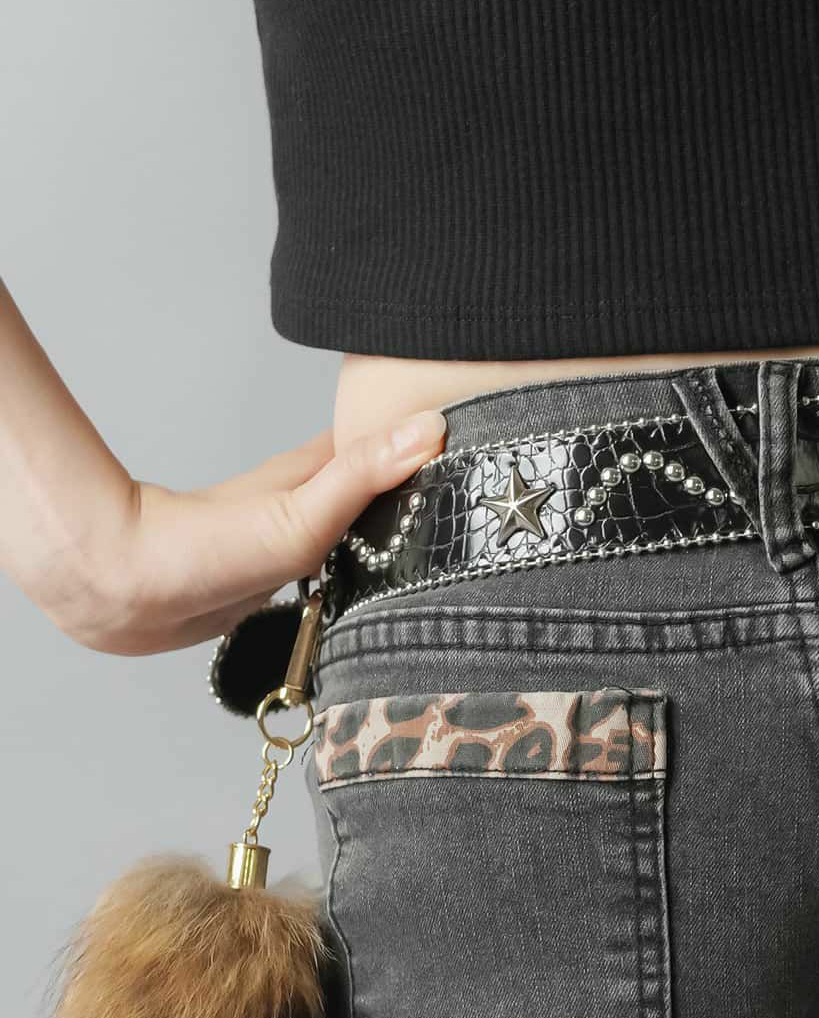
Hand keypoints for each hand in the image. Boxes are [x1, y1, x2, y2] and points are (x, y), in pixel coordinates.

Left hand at [41, 410, 447, 655]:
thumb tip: (432, 426)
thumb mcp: (302, 512)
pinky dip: (370, 571)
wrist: (127, 589)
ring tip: (452, 548)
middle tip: (483, 503)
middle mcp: (314, 501)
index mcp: (323, 472)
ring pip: (365, 526)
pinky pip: (344, 568)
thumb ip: (365, 474)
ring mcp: (298, 539)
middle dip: (430, 489)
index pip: (396, 442)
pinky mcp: (283, 579)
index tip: (491, 442)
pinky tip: (387, 591)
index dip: (440, 439)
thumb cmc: (205, 549)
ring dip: (401, 532)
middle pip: (387, 485)